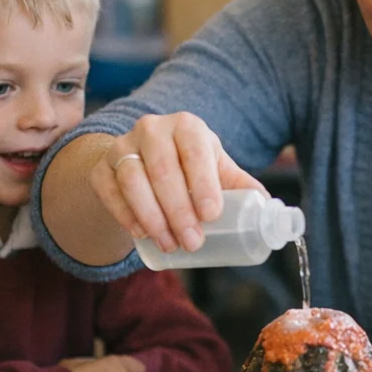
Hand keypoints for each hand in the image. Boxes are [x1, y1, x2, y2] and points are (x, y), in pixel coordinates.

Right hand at [89, 113, 265, 254]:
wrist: (144, 159)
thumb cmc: (189, 165)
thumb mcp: (214, 167)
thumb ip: (240, 184)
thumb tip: (270, 208)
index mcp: (187, 126)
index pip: (194, 151)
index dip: (203, 184)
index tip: (211, 215)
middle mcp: (151, 129)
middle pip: (163, 169)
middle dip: (178, 211)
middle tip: (193, 241)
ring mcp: (122, 146)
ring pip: (132, 180)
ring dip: (152, 217)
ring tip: (170, 244)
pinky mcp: (101, 167)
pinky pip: (108, 190)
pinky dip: (124, 214)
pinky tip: (141, 234)